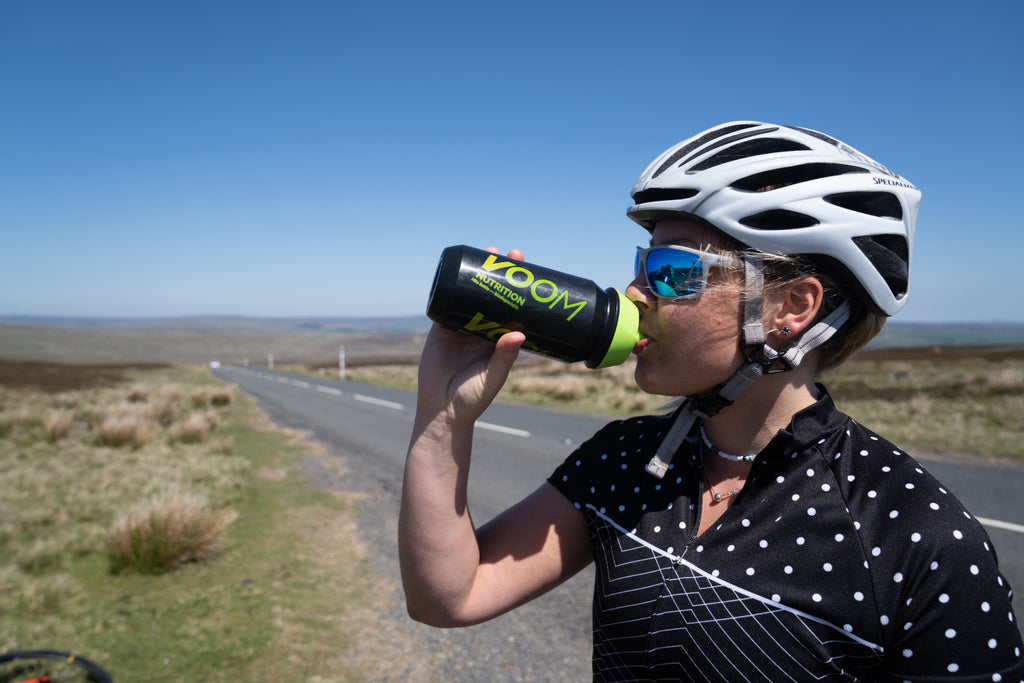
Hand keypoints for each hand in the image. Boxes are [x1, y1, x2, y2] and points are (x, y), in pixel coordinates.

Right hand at [417, 248, 525, 424]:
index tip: (528, 271)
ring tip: (487, 253)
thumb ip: (504, 358)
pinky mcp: (441, 328)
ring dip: (476, 274)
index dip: (519, 290)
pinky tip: (456, 269)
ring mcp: (461, 326)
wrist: (442, 410)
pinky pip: (446, 303)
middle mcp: (482, 328)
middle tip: (510, 255)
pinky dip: (450, 287)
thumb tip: (519, 334)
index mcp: (499, 338)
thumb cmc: (473, 398)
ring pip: (470, 294)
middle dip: (500, 273)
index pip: (512, 308)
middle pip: (493, 294)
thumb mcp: (493, 377)